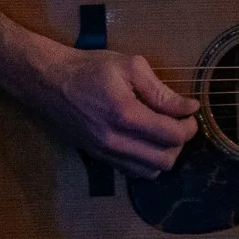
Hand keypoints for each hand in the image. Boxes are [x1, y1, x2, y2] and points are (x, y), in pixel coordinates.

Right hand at [22, 46, 201, 179]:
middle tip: (178, 122)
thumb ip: (161, 91)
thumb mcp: (130, 66)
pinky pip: (133, 171)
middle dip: (180, 142)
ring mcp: (105, 152)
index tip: (190, 112)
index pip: (172, 136)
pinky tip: (145, 140)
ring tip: (162, 132)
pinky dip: (146, 161)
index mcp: (125, 115)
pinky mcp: (98, 157)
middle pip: (165, 160)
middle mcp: (115, 141)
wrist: (48, 81)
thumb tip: (189, 107)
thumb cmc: (89, 68)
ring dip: (164, 154)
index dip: (189, 126)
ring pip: (151, 171)